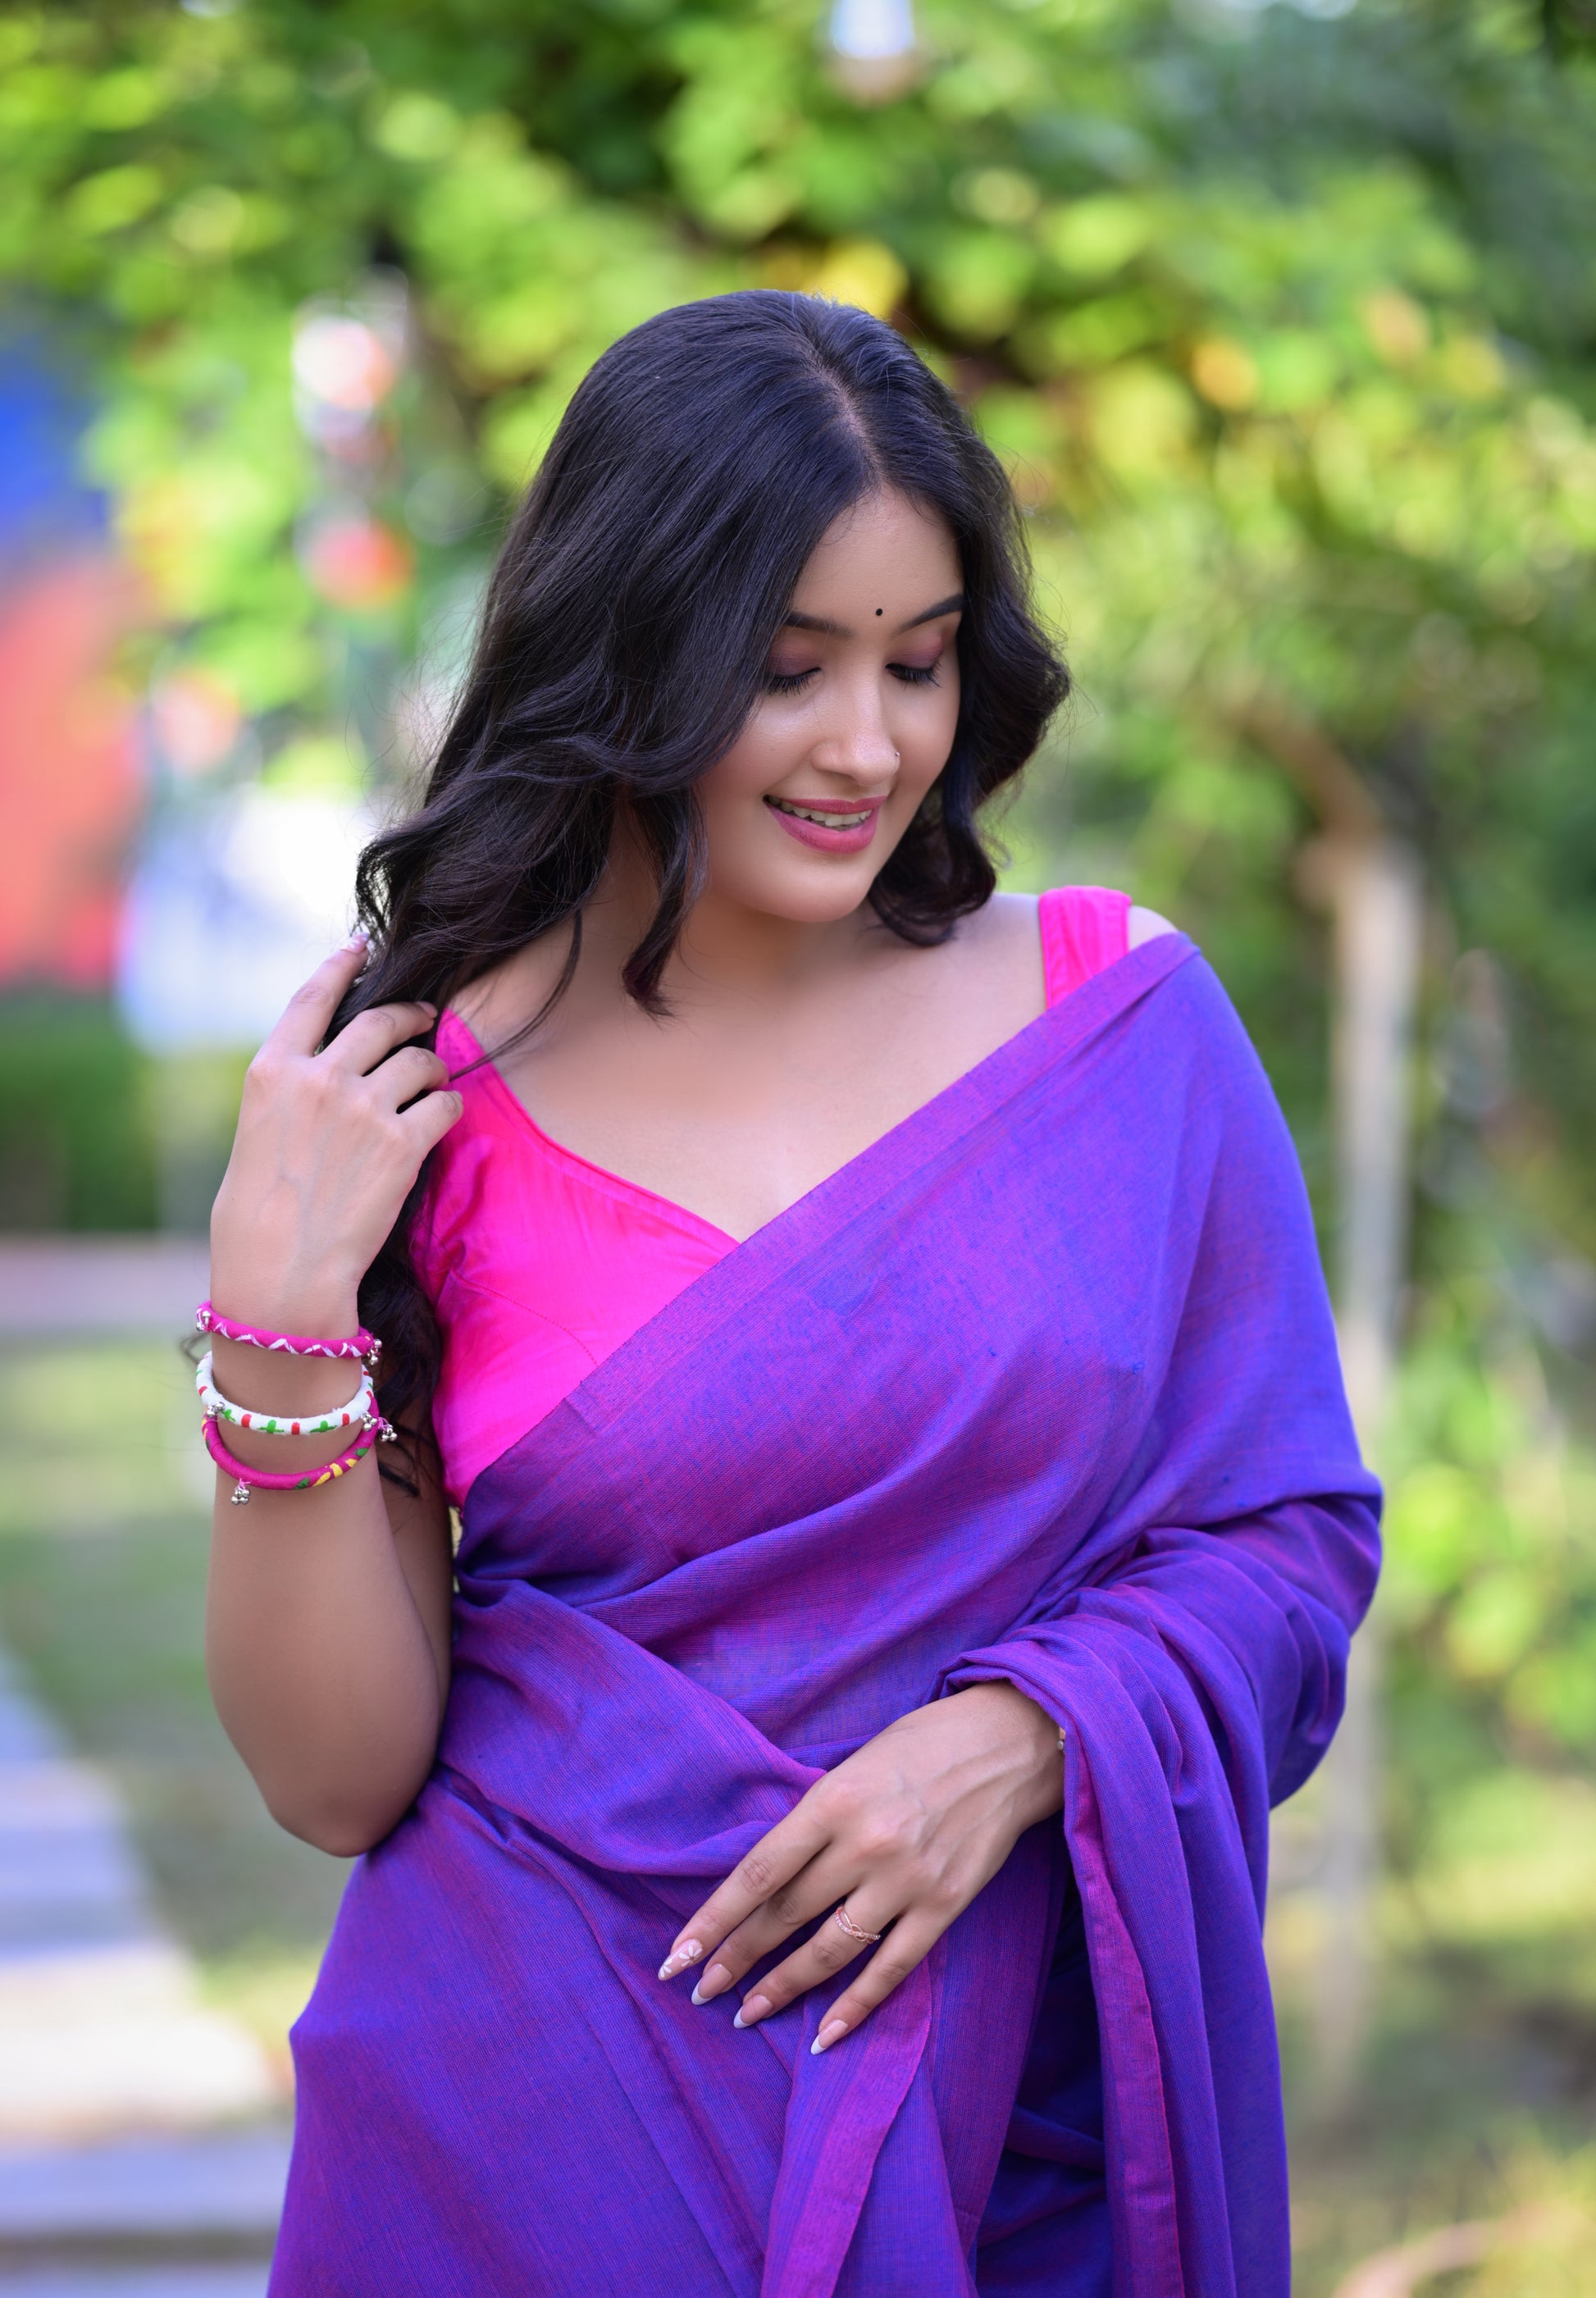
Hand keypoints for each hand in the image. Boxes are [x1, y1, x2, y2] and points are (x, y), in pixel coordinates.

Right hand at [210, 936, 460, 1334]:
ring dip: (433, 1067)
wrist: (282, 1271)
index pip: (311, 997)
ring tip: (434, 1081)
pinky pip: (444, 1104)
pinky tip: (443, 1117)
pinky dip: (448, 1106)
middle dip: (409, 1014)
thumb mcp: (255, 1133)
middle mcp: (319, 1078)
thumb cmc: (256, 1218)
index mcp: (271, 1071)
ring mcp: (364, 1107)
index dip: (340, 966)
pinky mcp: (403, 1142)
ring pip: (419, 1060)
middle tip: (425, 1018)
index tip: (360, 947)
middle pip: (380, 1020)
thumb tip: (326, 1071)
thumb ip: (290, 1092)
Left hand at [659, 1682, 1062, 2053]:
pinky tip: (825, 2033)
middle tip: (702, 1989)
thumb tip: (767, 1883)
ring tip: (747, 2013)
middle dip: (737, 1957)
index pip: (758, 1873)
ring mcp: (906, 1880)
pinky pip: (892, 1969)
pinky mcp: (944, 1905)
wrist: (1009, 1744)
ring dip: (783, 1987)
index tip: (677, 1955)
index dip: (714, 1919)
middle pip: (785, 1915)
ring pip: (830, 1951)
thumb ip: (814, 1821)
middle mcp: (865, 1844)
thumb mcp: (853, 1766)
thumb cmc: (921, 1745)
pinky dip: (855, 2006)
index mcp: (833, 1800)